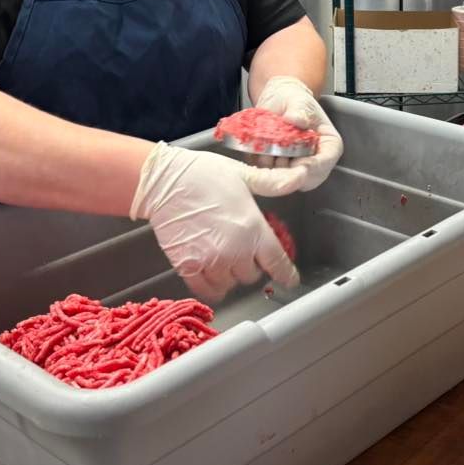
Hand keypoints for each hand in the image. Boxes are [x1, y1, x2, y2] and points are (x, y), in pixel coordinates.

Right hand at [130, 142, 299, 302]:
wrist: (164, 182)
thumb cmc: (204, 174)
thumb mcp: (244, 175)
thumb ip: (272, 183)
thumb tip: (299, 177)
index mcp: (253, 228)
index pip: (277, 262)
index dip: (286, 273)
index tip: (290, 279)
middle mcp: (235, 250)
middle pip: (252, 275)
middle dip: (252, 265)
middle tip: (245, 250)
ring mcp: (211, 261)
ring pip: (230, 284)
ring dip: (231, 275)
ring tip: (225, 258)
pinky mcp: (188, 267)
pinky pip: (207, 290)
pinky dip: (212, 286)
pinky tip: (211, 273)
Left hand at [254, 76, 342, 191]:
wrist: (276, 102)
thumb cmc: (293, 100)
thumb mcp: (297, 100)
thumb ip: (299, 109)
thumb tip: (297, 119)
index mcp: (328, 145)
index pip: (325, 161)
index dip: (312, 166)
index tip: (297, 164)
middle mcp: (315, 161)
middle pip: (307, 179)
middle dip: (288, 175)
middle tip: (272, 161)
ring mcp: (297, 168)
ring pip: (287, 182)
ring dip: (273, 172)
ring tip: (264, 151)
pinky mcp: (279, 172)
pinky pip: (270, 180)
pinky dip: (262, 171)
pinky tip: (258, 156)